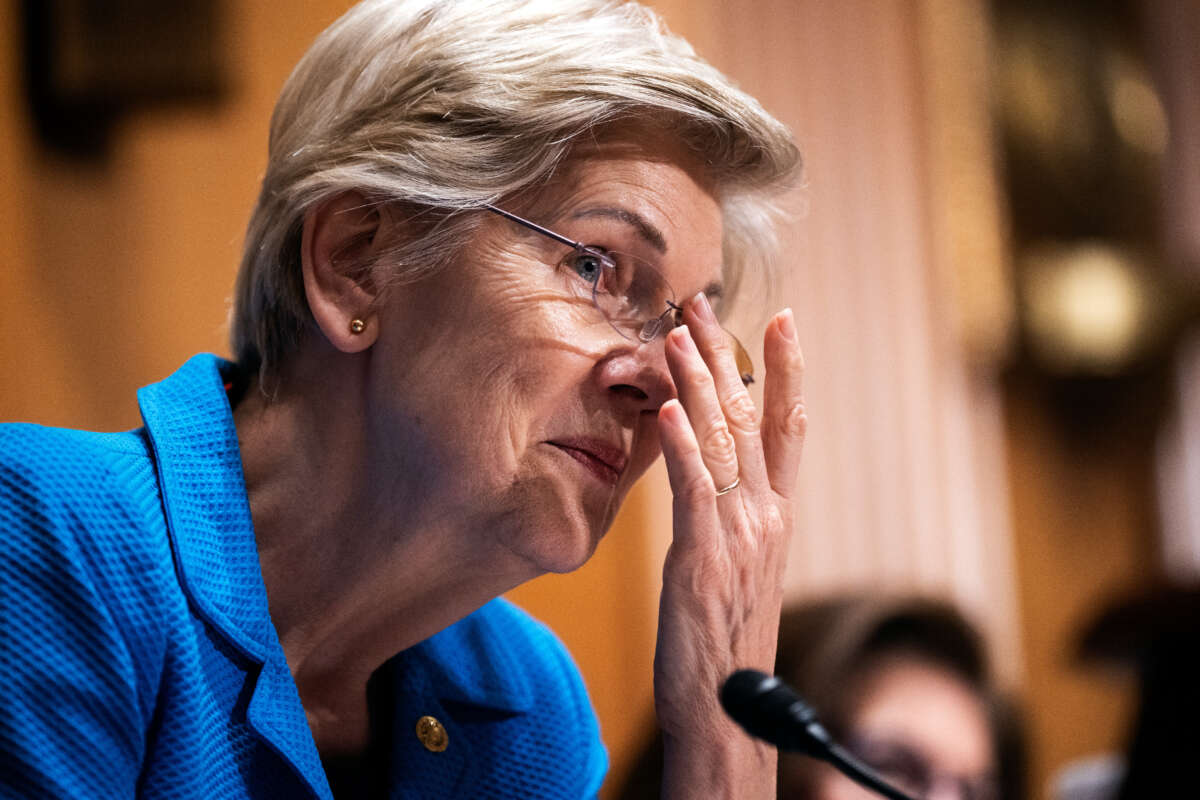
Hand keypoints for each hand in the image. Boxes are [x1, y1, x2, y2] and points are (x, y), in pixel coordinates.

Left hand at [653, 293, 806, 798]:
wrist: (728, 714)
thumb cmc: (725, 646)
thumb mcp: (739, 572)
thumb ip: (734, 521)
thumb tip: (716, 480)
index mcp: (776, 518)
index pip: (789, 428)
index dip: (787, 371)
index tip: (779, 320)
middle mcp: (766, 518)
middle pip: (753, 419)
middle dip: (728, 355)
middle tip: (704, 304)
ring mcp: (739, 536)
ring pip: (723, 442)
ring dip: (700, 381)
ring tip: (678, 331)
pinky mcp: (704, 558)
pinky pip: (695, 489)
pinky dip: (682, 443)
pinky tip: (667, 403)